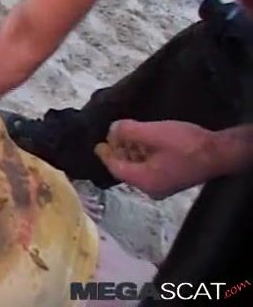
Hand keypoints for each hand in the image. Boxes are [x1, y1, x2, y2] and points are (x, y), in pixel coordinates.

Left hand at [94, 120, 216, 199]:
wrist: (221, 153)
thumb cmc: (188, 145)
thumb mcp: (154, 133)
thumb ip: (129, 131)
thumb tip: (112, 130)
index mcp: (144, 181)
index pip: (116, 168)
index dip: (105, 155)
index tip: (97, 144)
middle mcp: (151, 189)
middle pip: (126, 169)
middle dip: (118, 152)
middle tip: (112, 136)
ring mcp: (163, 187)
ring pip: (138, 169)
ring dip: (131, 152)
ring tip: (126, 135)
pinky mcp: (172, 180)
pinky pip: (149, 169)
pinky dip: (143, 156)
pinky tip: (144, 142)